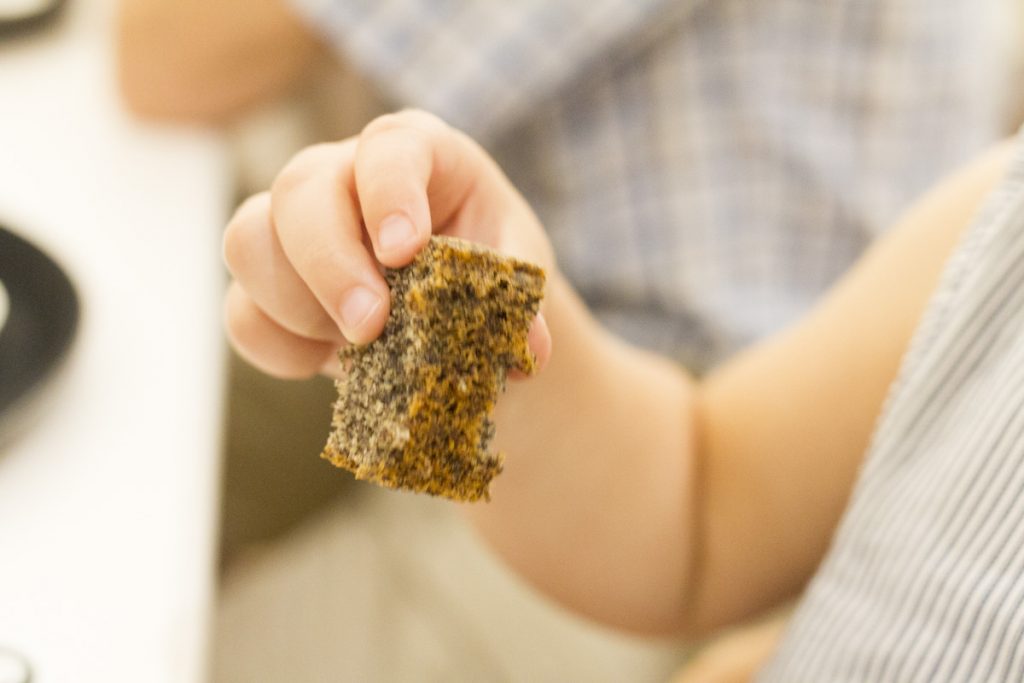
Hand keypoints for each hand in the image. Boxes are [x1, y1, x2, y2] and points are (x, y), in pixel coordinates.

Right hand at [222, 109, 554, 378]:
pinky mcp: (268, 285)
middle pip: (299, 191)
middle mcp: (342, 176)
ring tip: (359, 348)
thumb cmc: (485, 267)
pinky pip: (242, 313)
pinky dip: (281, 349)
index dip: (389, 193)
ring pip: (247, 243)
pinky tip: (329, 364)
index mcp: (415, 154)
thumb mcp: (515, 276)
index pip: (389, 147)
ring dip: (299, 307)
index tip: (405, 252)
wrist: (453, 310)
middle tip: (370, 327)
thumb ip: (519, 303)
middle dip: (329, 264)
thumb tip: (528, 351)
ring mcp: (293, 226)